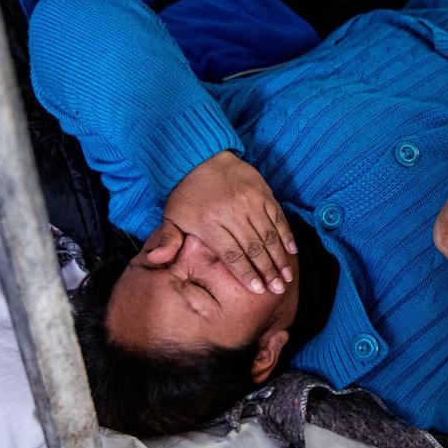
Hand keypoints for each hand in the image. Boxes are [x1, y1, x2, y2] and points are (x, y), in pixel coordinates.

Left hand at [152, 151, 296, 293]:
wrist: (201, 157)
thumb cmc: (186, 193)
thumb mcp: (171, 217)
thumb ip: (167, 240)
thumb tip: (154, 260)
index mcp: (210, 223)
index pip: (232, 254)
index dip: (247, 273)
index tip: (258, 290)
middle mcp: (233, 213)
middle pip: (254, 248)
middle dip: (268, 270)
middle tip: (277, 289)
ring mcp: (251, 202)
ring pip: (269, 235)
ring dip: (280, 257)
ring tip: (287, 276)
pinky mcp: (264, 193)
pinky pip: (278, 217)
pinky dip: (286, 234)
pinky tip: (292, 250)